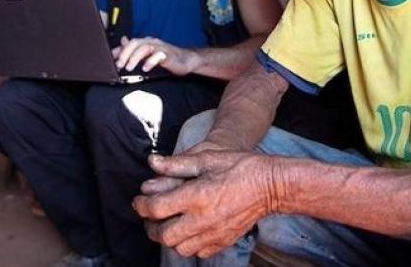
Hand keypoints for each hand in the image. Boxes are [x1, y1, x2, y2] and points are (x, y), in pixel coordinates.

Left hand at [113, 36, 200, 75]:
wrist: (186, 60)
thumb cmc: (167, 57)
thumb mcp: (148, 54)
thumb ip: (135, 49)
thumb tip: (122, 42)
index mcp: (146, 42)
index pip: (130, 43)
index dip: (119, 50)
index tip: (111, 59)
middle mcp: (153, 43)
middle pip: (136, 43)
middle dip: (125, 54)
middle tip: (119, 65)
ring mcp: (161, 48)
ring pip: (145, 48)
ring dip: (135, 57)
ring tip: (129, 67)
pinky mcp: (169, 55)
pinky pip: (159, 55)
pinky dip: (151, 61)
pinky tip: (146, 68)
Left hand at [133, 151, 279, 258]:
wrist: (271, 186)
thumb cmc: (240, 167)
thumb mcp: (208, 158)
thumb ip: (177, 164)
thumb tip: (152, 163)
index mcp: (197, 196)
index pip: (157, 208)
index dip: (141, 205)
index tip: (139, 201)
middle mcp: (203, 219)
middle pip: (164, 235)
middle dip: (150, 226)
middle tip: (150, 215)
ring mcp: (214, 233)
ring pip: (179, 248)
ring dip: (168, 238)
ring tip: (167, 224)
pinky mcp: (224, 241)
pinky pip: (198, 252)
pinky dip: (187, 245)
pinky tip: (188, 231)